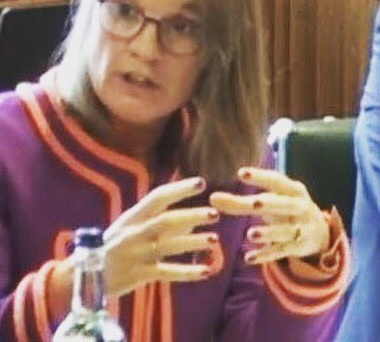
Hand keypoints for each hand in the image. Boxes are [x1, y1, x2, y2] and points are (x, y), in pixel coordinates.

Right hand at [102, 177, 219, 296]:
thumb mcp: (132, 228)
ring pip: (168, 246)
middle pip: (166, 221)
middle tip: (215, 213)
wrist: (82, 277)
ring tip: (214, 239)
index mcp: (133, 216)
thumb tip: (194, 219)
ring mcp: (135, 254)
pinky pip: (166, 273)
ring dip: (193, 242)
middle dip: (191, 216)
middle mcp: (134, 232)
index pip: (158, 197)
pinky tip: (206, 270)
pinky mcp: (137, 275)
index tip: (202, 182)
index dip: (179, 189)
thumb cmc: (114, 247)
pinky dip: (187, 272)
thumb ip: (160, 222)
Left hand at [209, 167, 329, 264]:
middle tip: (253, 203)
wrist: (319, 232)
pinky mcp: (298, 248)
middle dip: (270, 204)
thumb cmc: (286, 209)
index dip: (260, 177)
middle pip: (285, 205)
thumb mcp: (270, 201)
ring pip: (285, 231)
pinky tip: (249, 258)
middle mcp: (300, 207)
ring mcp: (301, 229)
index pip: (277, 181)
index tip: (241, 173)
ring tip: (250, 234)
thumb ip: (241, 201)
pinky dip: (266, 255)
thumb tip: (212, 198)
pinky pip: (281, 252)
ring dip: (269, 232)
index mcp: (294, 190)